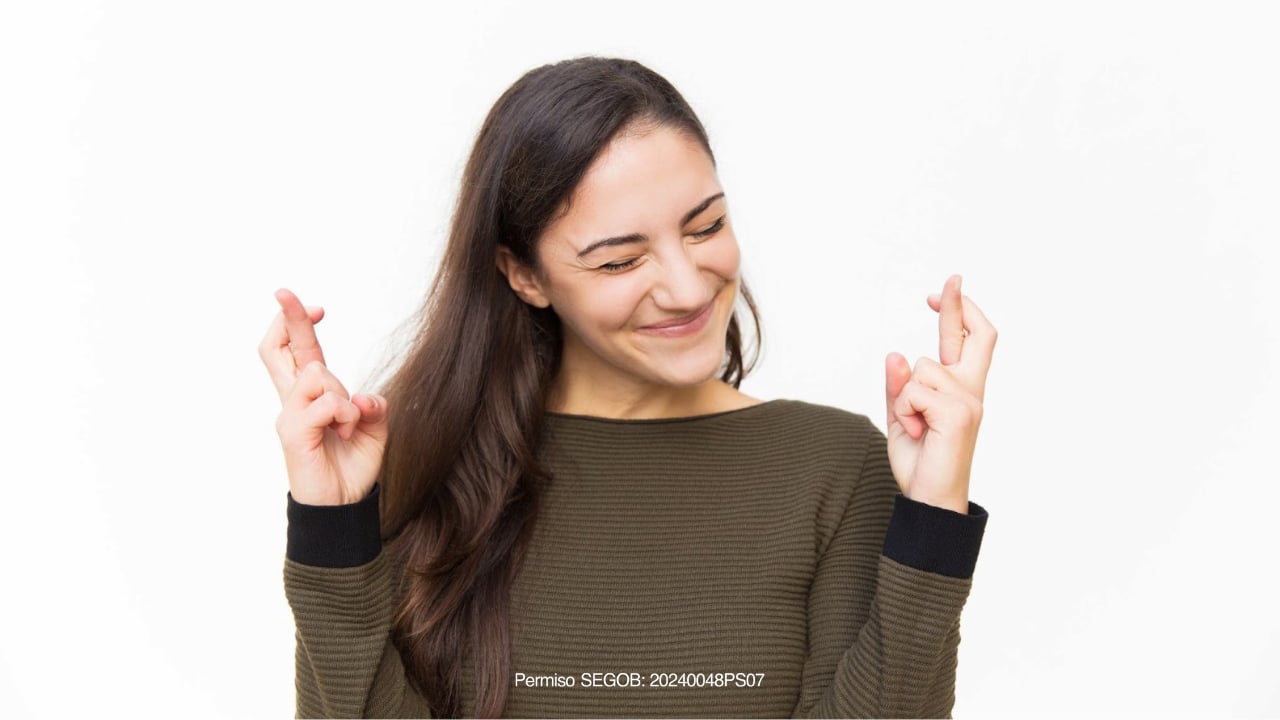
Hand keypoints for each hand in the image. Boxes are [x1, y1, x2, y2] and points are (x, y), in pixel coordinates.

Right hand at [258, 288, 389, 505]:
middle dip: (286, 318)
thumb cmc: (352, 465)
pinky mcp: (293, 433)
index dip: (299, 324)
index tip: (318, 307)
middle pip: (276, 350)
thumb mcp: (374, 428)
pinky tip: (347, 430)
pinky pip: (325, 403)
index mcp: (312, 395)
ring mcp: (290, 416)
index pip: (297, 351)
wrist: (343, 506)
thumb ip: (373, 404)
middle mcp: (294, 401)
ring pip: (316, 373)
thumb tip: (363, 396)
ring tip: (349, 424)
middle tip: (285, 293)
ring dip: (343, 393)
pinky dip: (345, 413)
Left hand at [884, 274, 995, 513]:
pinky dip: (904, 411)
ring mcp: (968, 401)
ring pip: (920, 369)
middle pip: (974, 335)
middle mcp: (971, 391)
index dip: (959, 312)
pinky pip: (913, 391)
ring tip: (916, 427)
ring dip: (904, 398)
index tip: (944, 289)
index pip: (968, 341)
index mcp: (960, 390)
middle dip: (958, 303)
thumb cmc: (921, 463)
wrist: (931, 501)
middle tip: (950, 278)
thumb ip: (898, 388)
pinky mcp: (959, 413)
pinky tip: (918, 432)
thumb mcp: (901, 419)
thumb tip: (896, 354)